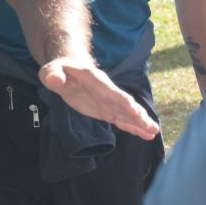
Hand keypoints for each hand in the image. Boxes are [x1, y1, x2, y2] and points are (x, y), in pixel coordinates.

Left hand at [40, 57, 160, 140]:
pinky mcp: (106, 110)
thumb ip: (52, 75)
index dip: (123, 101)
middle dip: (138, 115)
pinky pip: (121, 119)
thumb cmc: (59, 69)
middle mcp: (106, 91)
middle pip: (125, 104)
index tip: (135, 111)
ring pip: (126, 113)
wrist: (68, 69)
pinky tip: (145, 135)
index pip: (111, 92)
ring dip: (140, 122)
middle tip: (152, 126)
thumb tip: (53, 79)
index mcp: (96, 80)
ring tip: (154, 132)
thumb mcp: (51, 71)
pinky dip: (132, 127)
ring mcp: (108, 101)